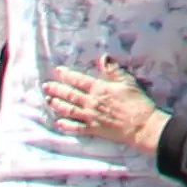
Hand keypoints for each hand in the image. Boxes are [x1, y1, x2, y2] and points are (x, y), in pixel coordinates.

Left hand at [44, 64, 168, 147]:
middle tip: (45, 86)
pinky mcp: (94, 129)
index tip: (57, 71)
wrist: (141, 125)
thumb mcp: (128, 81)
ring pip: (69, 110)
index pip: (79, 80)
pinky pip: (76, 127)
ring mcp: (91, 117)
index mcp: (100, 89)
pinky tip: (58, 123)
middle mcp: (91, 103)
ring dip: (58, 105)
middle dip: (56, 90)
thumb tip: (104, 57)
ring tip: (48, 101)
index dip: (67, 75)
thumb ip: (114, 70)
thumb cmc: (137, 102)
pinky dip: (66, 125)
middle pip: (70, 95)